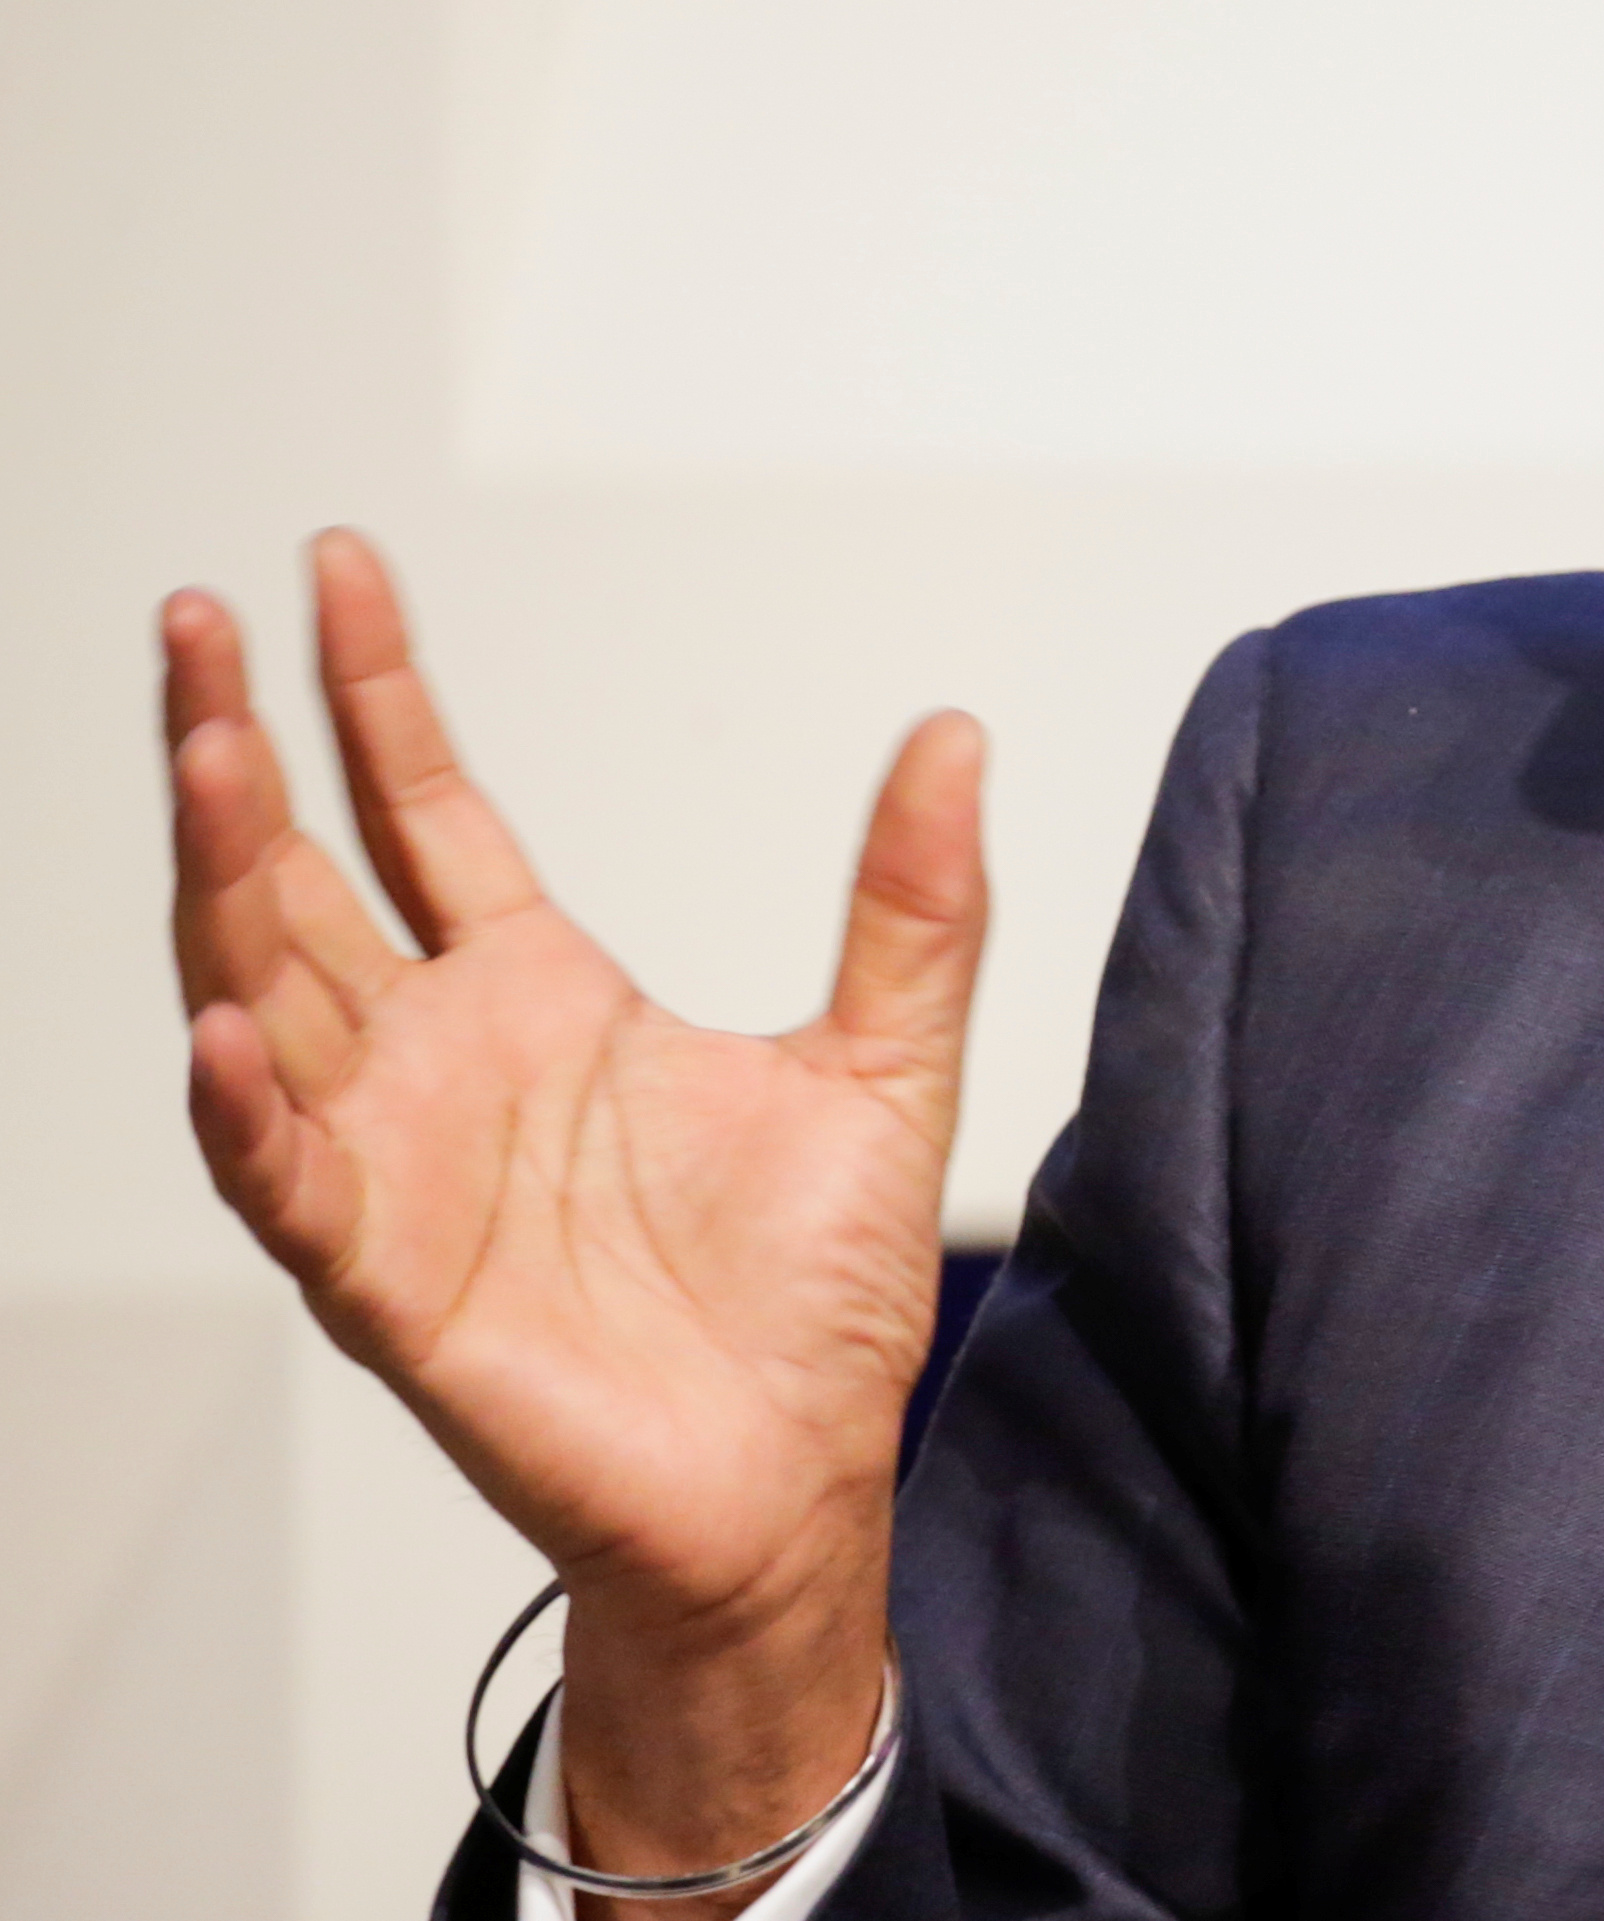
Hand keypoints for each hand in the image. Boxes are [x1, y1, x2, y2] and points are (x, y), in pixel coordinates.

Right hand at [165, 533, 985, 1883]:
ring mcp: (398, 1170)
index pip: (421, 814)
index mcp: (542, 999)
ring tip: (205, 762)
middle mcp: (441, 1068)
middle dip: (239, 756)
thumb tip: (956, 734)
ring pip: (265, 1001)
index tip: (335, 572)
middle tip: (195, 630)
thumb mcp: (892, 1065)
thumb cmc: (813, 1302)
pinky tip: (230, 1036)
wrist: (797, 1483)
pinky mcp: (392, 1288)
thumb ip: (915, 903)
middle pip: (301, 882)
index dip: (372, 695)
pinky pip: (292, 1190)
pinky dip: (250, 1117)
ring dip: (223, 888)